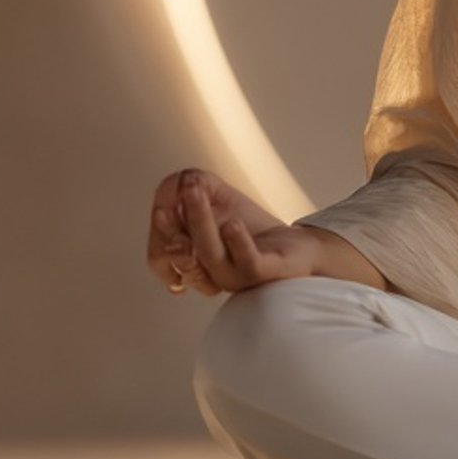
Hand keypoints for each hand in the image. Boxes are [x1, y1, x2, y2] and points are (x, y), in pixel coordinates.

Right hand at [145, 166, 317, 296]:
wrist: (298, 246)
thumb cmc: (252, 227)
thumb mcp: (216, 196)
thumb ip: (189, 185)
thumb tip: (178, 183)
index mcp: (193, 262)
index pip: (161, 256)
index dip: (160, 233)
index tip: (163, 208)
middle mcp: (211, 272)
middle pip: (181, 254)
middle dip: (173, 225)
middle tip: (180, 192)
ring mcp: (237, 275)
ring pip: (210, 254)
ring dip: (199, 220)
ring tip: (195, 191)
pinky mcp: (265, 271)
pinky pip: (247, 262)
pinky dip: (237, 242)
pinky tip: (232, 223)